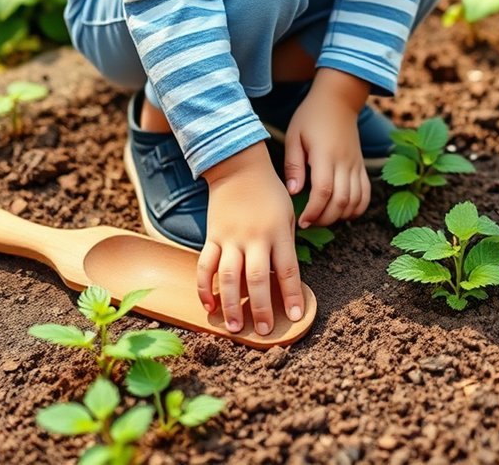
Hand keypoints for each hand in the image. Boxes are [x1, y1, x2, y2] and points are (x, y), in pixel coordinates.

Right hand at [198, 143, 303, 334]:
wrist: (238, 167)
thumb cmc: (269, 193)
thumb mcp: (287, 215)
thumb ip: (286, 246)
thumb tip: (285, 280)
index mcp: (278, 233)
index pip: (287, 270)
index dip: (291, 295)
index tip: (294, 316)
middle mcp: (254, 238)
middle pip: (257, 279)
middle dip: (260, 308)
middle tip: (264, 331)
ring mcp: (230, 238)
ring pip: (228, 276)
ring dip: (230, 304)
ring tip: (235, 327)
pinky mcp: (212, 237)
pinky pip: (205, 265)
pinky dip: (204, 287)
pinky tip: (208, 305)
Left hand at [284, 68, 370, 228]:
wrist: (339, 100)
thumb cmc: (311, 117)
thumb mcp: (294, 136)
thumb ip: (294, 165)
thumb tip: (293, 192)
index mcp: (325, 155)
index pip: (323, 191)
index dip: (314, 211)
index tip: (302, 221)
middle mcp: (344, 162)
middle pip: (341, 201)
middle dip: (325, 219)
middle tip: (309, 222)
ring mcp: (356, 165)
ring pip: (356, 201)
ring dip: (340, 216)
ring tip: (322, 218)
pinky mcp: (362, 167)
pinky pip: (366, 194)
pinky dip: (357, 209)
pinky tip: (342, 213)